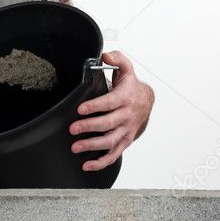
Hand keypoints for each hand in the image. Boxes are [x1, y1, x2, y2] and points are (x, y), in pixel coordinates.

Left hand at [68, 50, 153, 171]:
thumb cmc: (131, 86)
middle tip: (73, 129)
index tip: (81, 109)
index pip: (110, 102)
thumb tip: (105, 55)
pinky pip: (114, 154)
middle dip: (89, 127)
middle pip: (108, 124)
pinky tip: (87, 165)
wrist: (146, 101)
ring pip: (110, 141)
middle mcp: (126, 115)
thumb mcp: (126, 69)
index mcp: (125, 97)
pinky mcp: (125, 141)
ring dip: (92, 146)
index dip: (95, 106)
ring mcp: (126, 130)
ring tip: (76, 147)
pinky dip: (101, 162)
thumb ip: (117, 59)